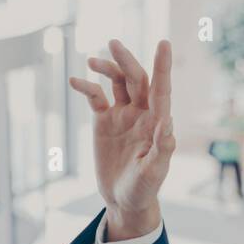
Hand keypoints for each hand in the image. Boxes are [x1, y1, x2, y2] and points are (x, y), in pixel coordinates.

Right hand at [68, 39, 174, 240]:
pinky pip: (96, 97)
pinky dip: (86, 87)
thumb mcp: (154, 173)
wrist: (124, 200)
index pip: (162, 90)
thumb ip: (162, 149)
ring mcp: (123, 115)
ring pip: (117, 82)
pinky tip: (75, 81)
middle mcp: (142, 113)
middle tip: (113, 44)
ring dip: (107, 68)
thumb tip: (169, 123)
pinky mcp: (104, 121)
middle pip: (136, 79)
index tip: (164, 43)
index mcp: (157, 122)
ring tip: (91, 62)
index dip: (163, 67)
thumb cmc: (144, 189)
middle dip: (126, 61)